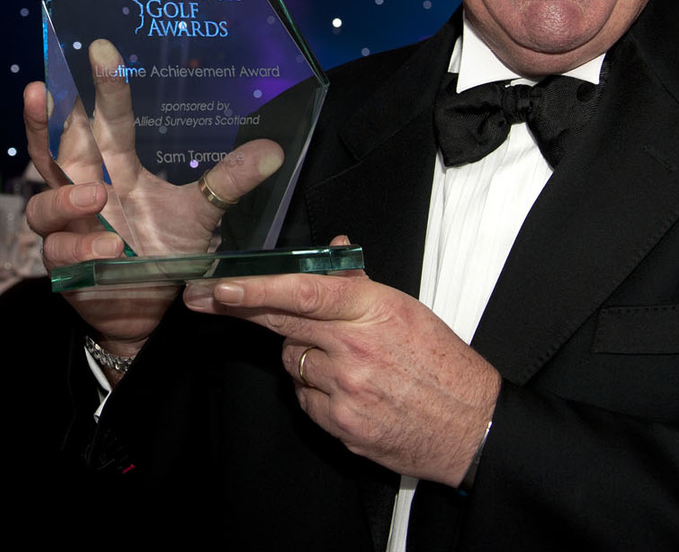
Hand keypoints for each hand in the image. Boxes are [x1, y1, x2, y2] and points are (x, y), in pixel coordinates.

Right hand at [23, 38, 283, 360]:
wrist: (147, 310)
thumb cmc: (164, 249)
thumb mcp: (202, 214)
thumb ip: (229, 182)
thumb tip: (274, 149)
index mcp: (113, 165)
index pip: (105, 118)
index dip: (102, 86)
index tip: (103, 50)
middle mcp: (81, 187)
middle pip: (49, 147)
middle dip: (41, 118)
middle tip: (42, 88)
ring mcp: (67, 226)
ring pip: (44, 202)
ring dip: (65, 198)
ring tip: (94, 197)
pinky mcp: (63, 262)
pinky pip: (62, 251)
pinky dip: (83, 248)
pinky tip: (109, 249)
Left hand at [183, 237, 499, 484]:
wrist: (472, 425)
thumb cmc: (443, 364)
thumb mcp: (406, 310)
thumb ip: (358, 284)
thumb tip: (330, 252)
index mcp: (374, 311)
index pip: (304, 292)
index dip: (257, 287)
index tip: (222, 284)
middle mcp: (355, 349)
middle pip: (281, 323)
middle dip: (239, 307)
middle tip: (207, 297)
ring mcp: (346, 390)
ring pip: (291, 360)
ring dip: (302, 354)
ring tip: (340, 359)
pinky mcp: (340, 425)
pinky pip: (304, 397)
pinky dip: (314, 389)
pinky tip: (346, 389)